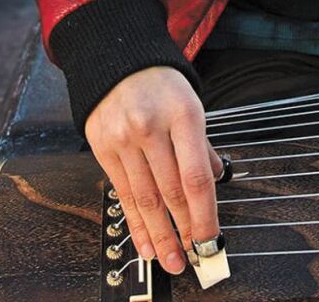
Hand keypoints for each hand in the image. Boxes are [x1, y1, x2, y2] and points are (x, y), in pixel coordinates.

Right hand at [84, 66, 221, 276]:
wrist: (115, 59)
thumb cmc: (160, 83)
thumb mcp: (190, 104)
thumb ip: (201, 146)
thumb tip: (215, 181)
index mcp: (183, 114)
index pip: (196, 177)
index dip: (204, 215)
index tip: (211, 239)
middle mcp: (151, 128)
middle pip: (170, 192)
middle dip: (183, 231)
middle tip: (192, 257)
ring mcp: (124, 139)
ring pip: (145, 199)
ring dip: (159, 235)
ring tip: (170, 259)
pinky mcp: (103, 148)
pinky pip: (122, 194)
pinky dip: (135, 223)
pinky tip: (145, 241)